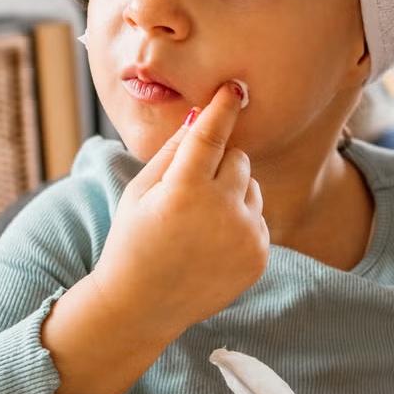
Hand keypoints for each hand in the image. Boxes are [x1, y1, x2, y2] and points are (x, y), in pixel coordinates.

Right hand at [95, 84, 268, 338]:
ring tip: (200, 220)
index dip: (223, 109)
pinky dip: (241, 221)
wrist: (143, 305)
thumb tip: (199, 116)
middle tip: (192, 188)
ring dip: (233, 191)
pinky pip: (259, 217)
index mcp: (184, 192)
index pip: (212, 136)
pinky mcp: (260, 256)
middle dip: (220, 163)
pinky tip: (212, 242)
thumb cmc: (134, 240)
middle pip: (239, 159)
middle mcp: (221, 212)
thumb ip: (171, 152)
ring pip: (252, 187)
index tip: (235, 87)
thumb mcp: (139, 192)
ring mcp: (245, 236)